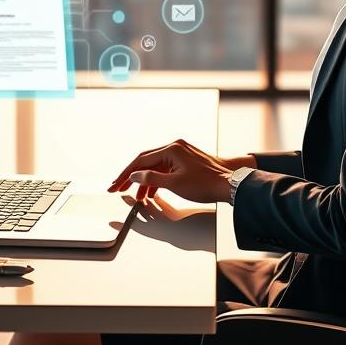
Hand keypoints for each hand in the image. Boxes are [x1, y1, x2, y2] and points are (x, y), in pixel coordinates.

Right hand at [107, 139, 233, 204]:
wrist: (229, 184)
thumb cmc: (206, 183)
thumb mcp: (174, 184)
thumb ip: (151, 179)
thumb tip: (135, 176)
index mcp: (171, 149)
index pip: (141, 160)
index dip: (126, 174)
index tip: (116, 184)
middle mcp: (175, 147)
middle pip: (146, 162)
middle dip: (132, 177)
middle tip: (118, 188)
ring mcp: (181, 154)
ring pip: (156, 167)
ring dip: (145, 181)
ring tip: (136, 196)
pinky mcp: (186, 161)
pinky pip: (165, 169)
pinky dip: (157, 180)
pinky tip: (151, 192)